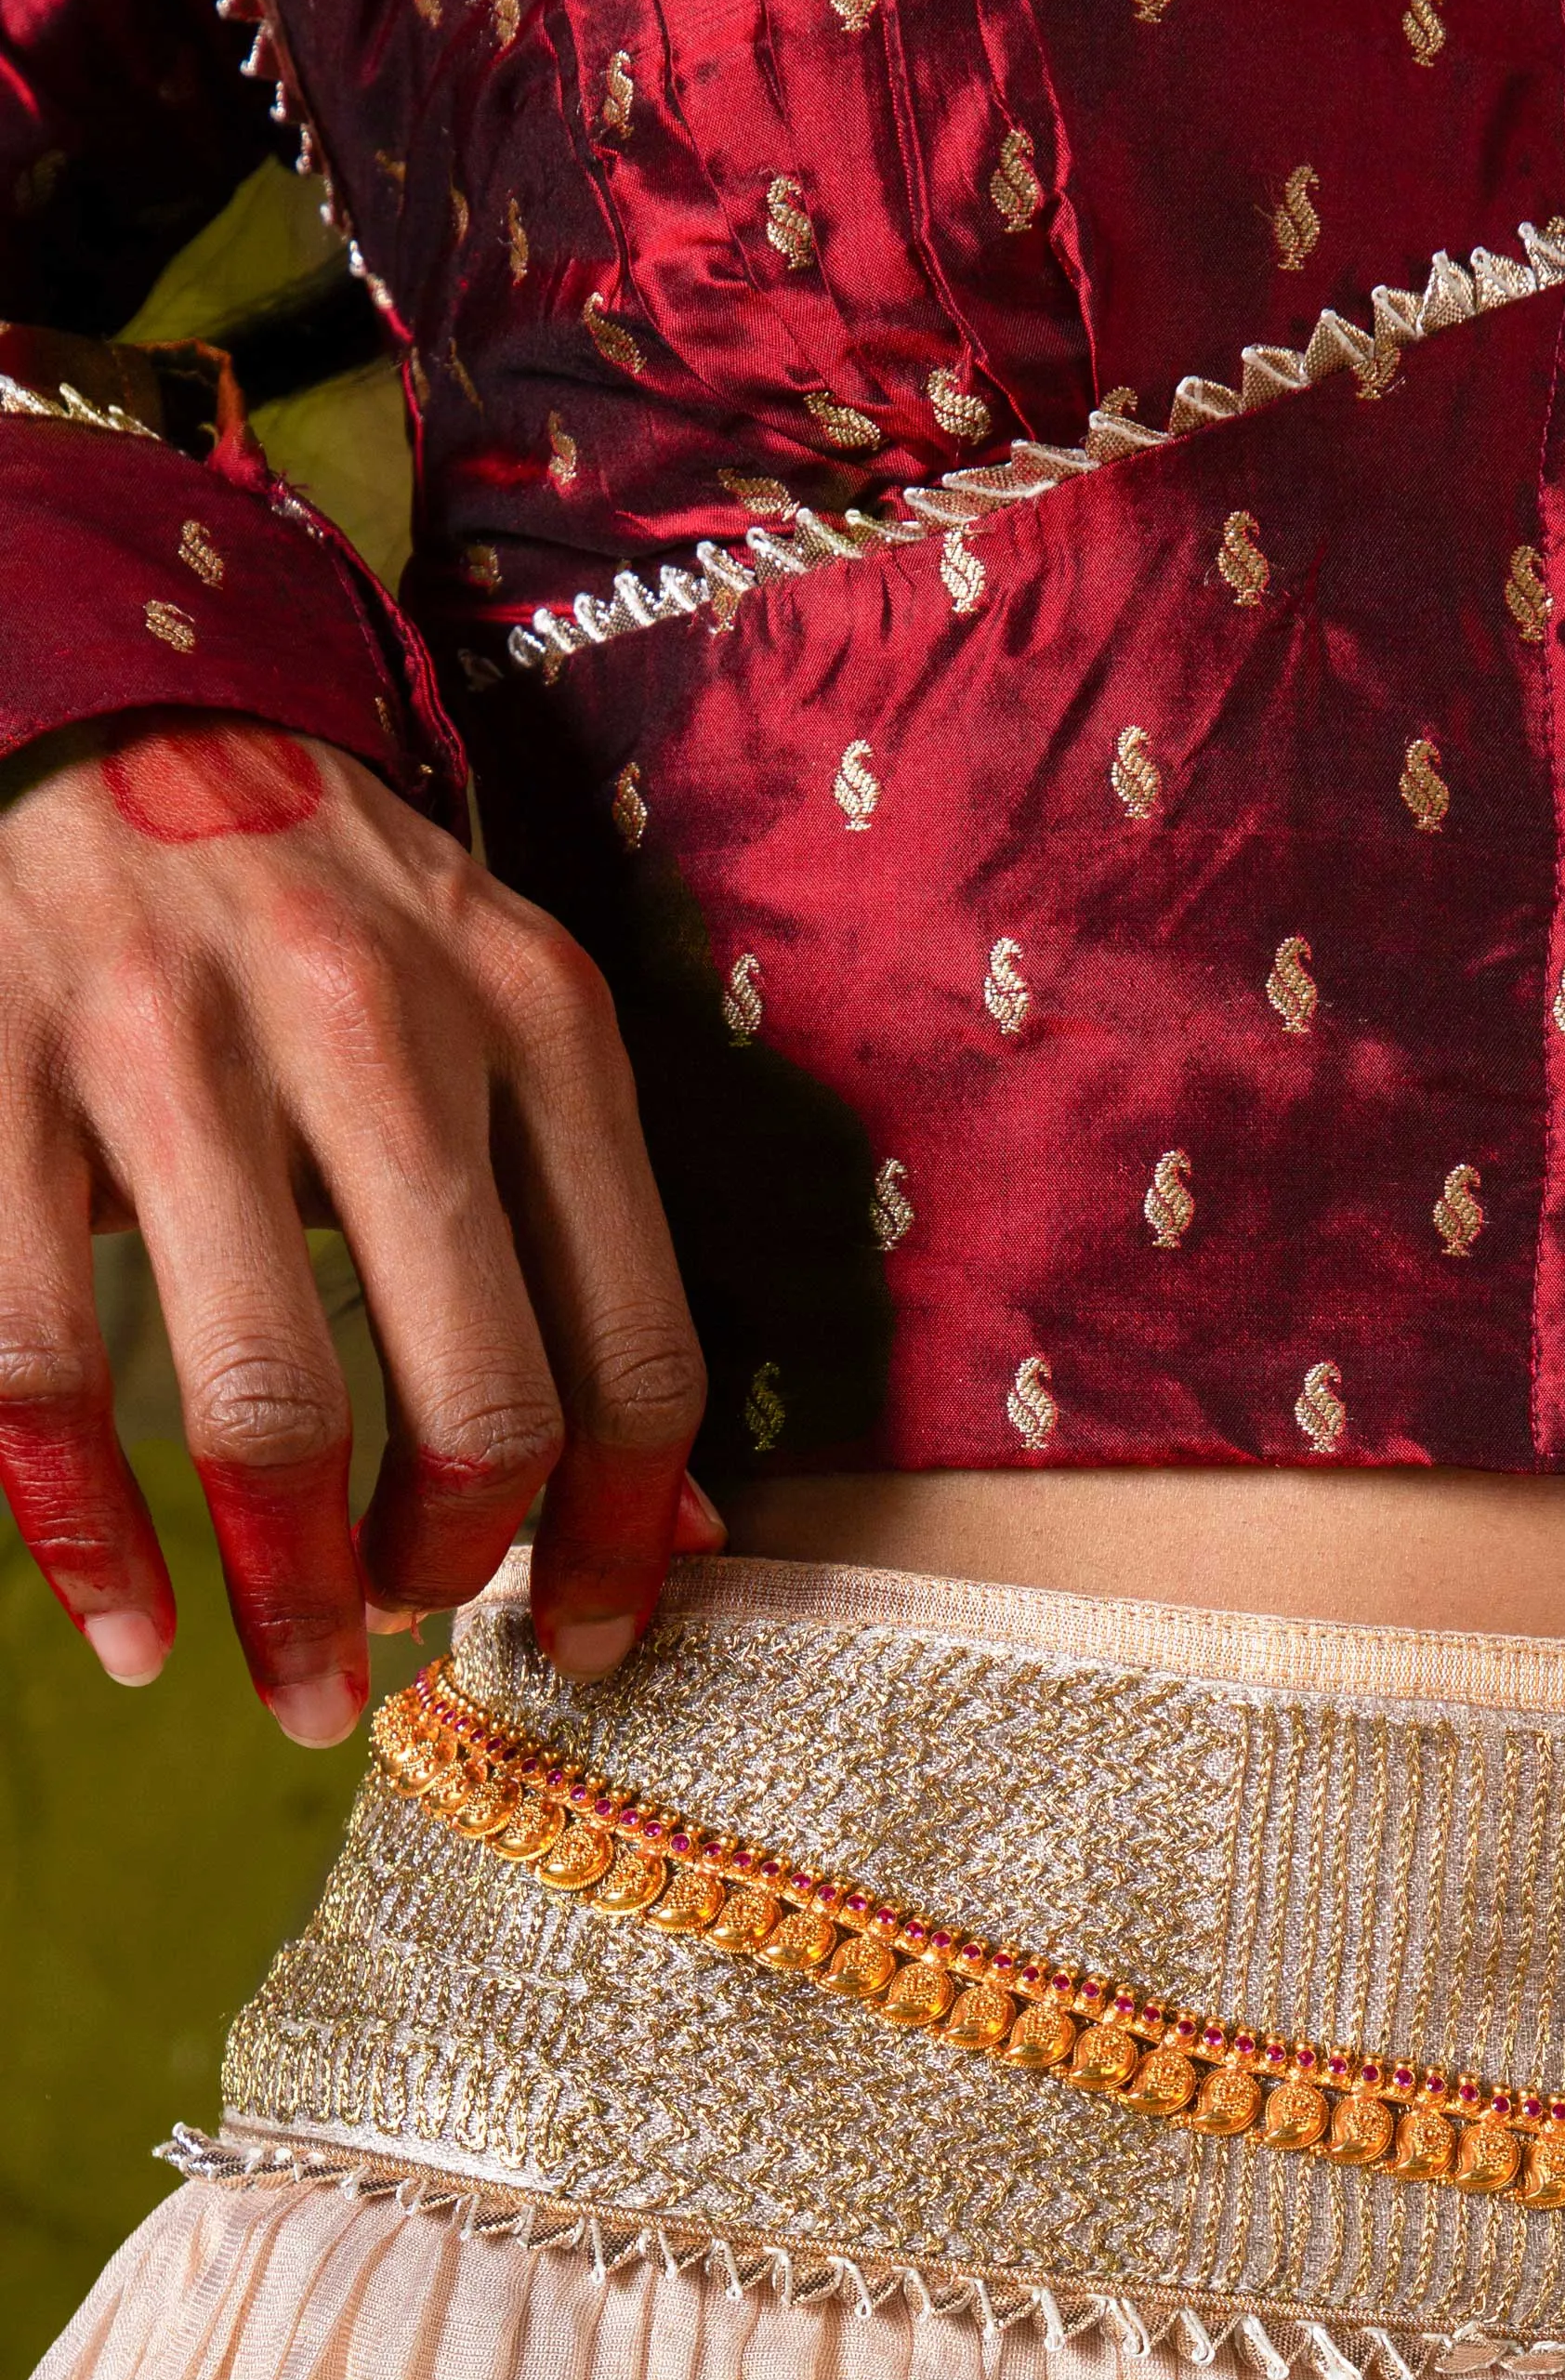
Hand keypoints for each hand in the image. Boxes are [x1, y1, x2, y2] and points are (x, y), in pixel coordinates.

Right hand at [0, 712, 712, 1740]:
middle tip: (407, 1639)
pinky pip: (35, 1365)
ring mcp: (168, 1038)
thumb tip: (684, 1534)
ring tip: (289, 1682)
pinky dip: (85, 1536)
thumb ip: (586, 1266)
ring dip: (283, 1594)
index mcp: (540, 1016)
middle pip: (477, 1397)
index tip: (586, 1640)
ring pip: (262, 1407)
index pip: (634, 1347)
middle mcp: (374, 1019)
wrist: (94, 697)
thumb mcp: (498, 1036)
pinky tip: (129, 1624)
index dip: (622, 1533)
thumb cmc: (324, 919)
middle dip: (451, 1572)